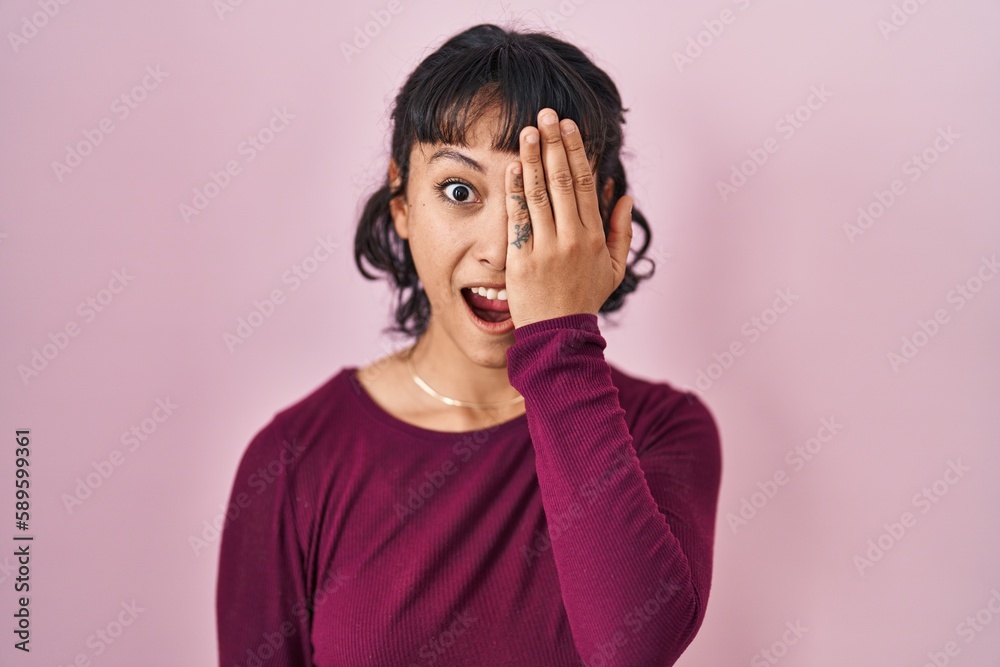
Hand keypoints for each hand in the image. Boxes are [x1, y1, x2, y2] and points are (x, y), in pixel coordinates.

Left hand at [505, 108, 633, 328]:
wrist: (558, 335)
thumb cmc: (584, 300)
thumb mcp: (613, 268)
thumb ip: (621, 231)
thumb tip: (622, 195)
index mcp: (595, 236)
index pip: (584, 183)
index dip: (576, 151)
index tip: (568, 127)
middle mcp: (573, 238)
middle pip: (563, 181)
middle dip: (554, 144)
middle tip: (546, 115)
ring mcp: (547, 248)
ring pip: (540, 194)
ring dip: (533, 158)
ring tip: (527, 131)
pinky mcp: (523, 259)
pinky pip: (519, 218)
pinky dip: (516, 190)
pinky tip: (513, 167)